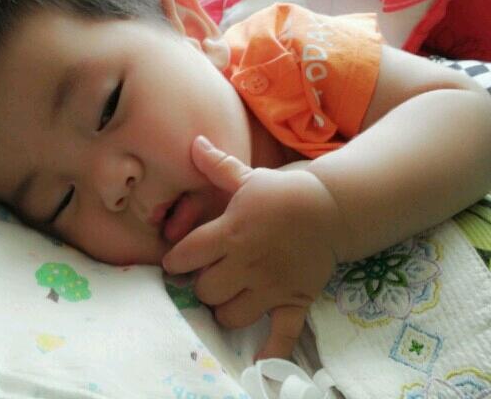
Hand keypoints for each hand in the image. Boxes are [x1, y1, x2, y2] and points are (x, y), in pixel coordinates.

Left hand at [163, 136, 346, 359]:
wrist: (330, 207)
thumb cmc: (282, 192)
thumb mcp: (249, 177)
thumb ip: (217, 167)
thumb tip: (193, 142)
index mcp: (230, 231)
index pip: (186, 255)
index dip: (174, 261)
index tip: (175, 261)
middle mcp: (246, 261)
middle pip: (204, 290)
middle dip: (201, 286)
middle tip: (208, 276)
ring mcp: (271, 284)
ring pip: (230, 315)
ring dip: (224, 310)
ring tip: (228, 297)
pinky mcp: (294, 299)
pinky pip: (281, 334)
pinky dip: (270, 351)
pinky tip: (259, 362)